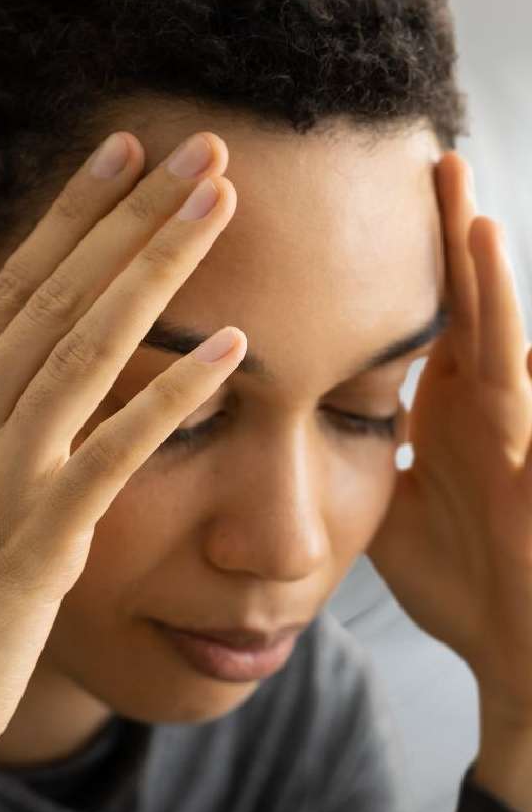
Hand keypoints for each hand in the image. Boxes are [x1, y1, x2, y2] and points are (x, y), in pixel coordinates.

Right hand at [0, 130, 245, 811]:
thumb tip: (18, 385)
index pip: (9, 288)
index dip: (72, 216)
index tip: (123, 156)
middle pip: (57, 296)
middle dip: (134, 214)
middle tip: (199, 148)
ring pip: (89, 349)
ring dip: (162, 270)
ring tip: (221, 205)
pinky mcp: (35, 544)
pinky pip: (118, 451)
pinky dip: (179, 396)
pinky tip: (236, 351)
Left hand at [366, 151, 531, 724]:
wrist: (514, 651)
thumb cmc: (462, 575)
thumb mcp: (388, 505)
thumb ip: (358, 453)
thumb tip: (303, 420)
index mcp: (450, 405)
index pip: (430, 311)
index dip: (411, 253)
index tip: (383, 188)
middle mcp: (490, 407)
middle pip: (471, 306)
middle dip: (455, 237)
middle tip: (435, 161)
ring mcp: (519, 438)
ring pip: (506, 347)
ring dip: (492, 288)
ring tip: (475, 222)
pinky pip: (531, 411)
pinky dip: (526, 369)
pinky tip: (520, 328)